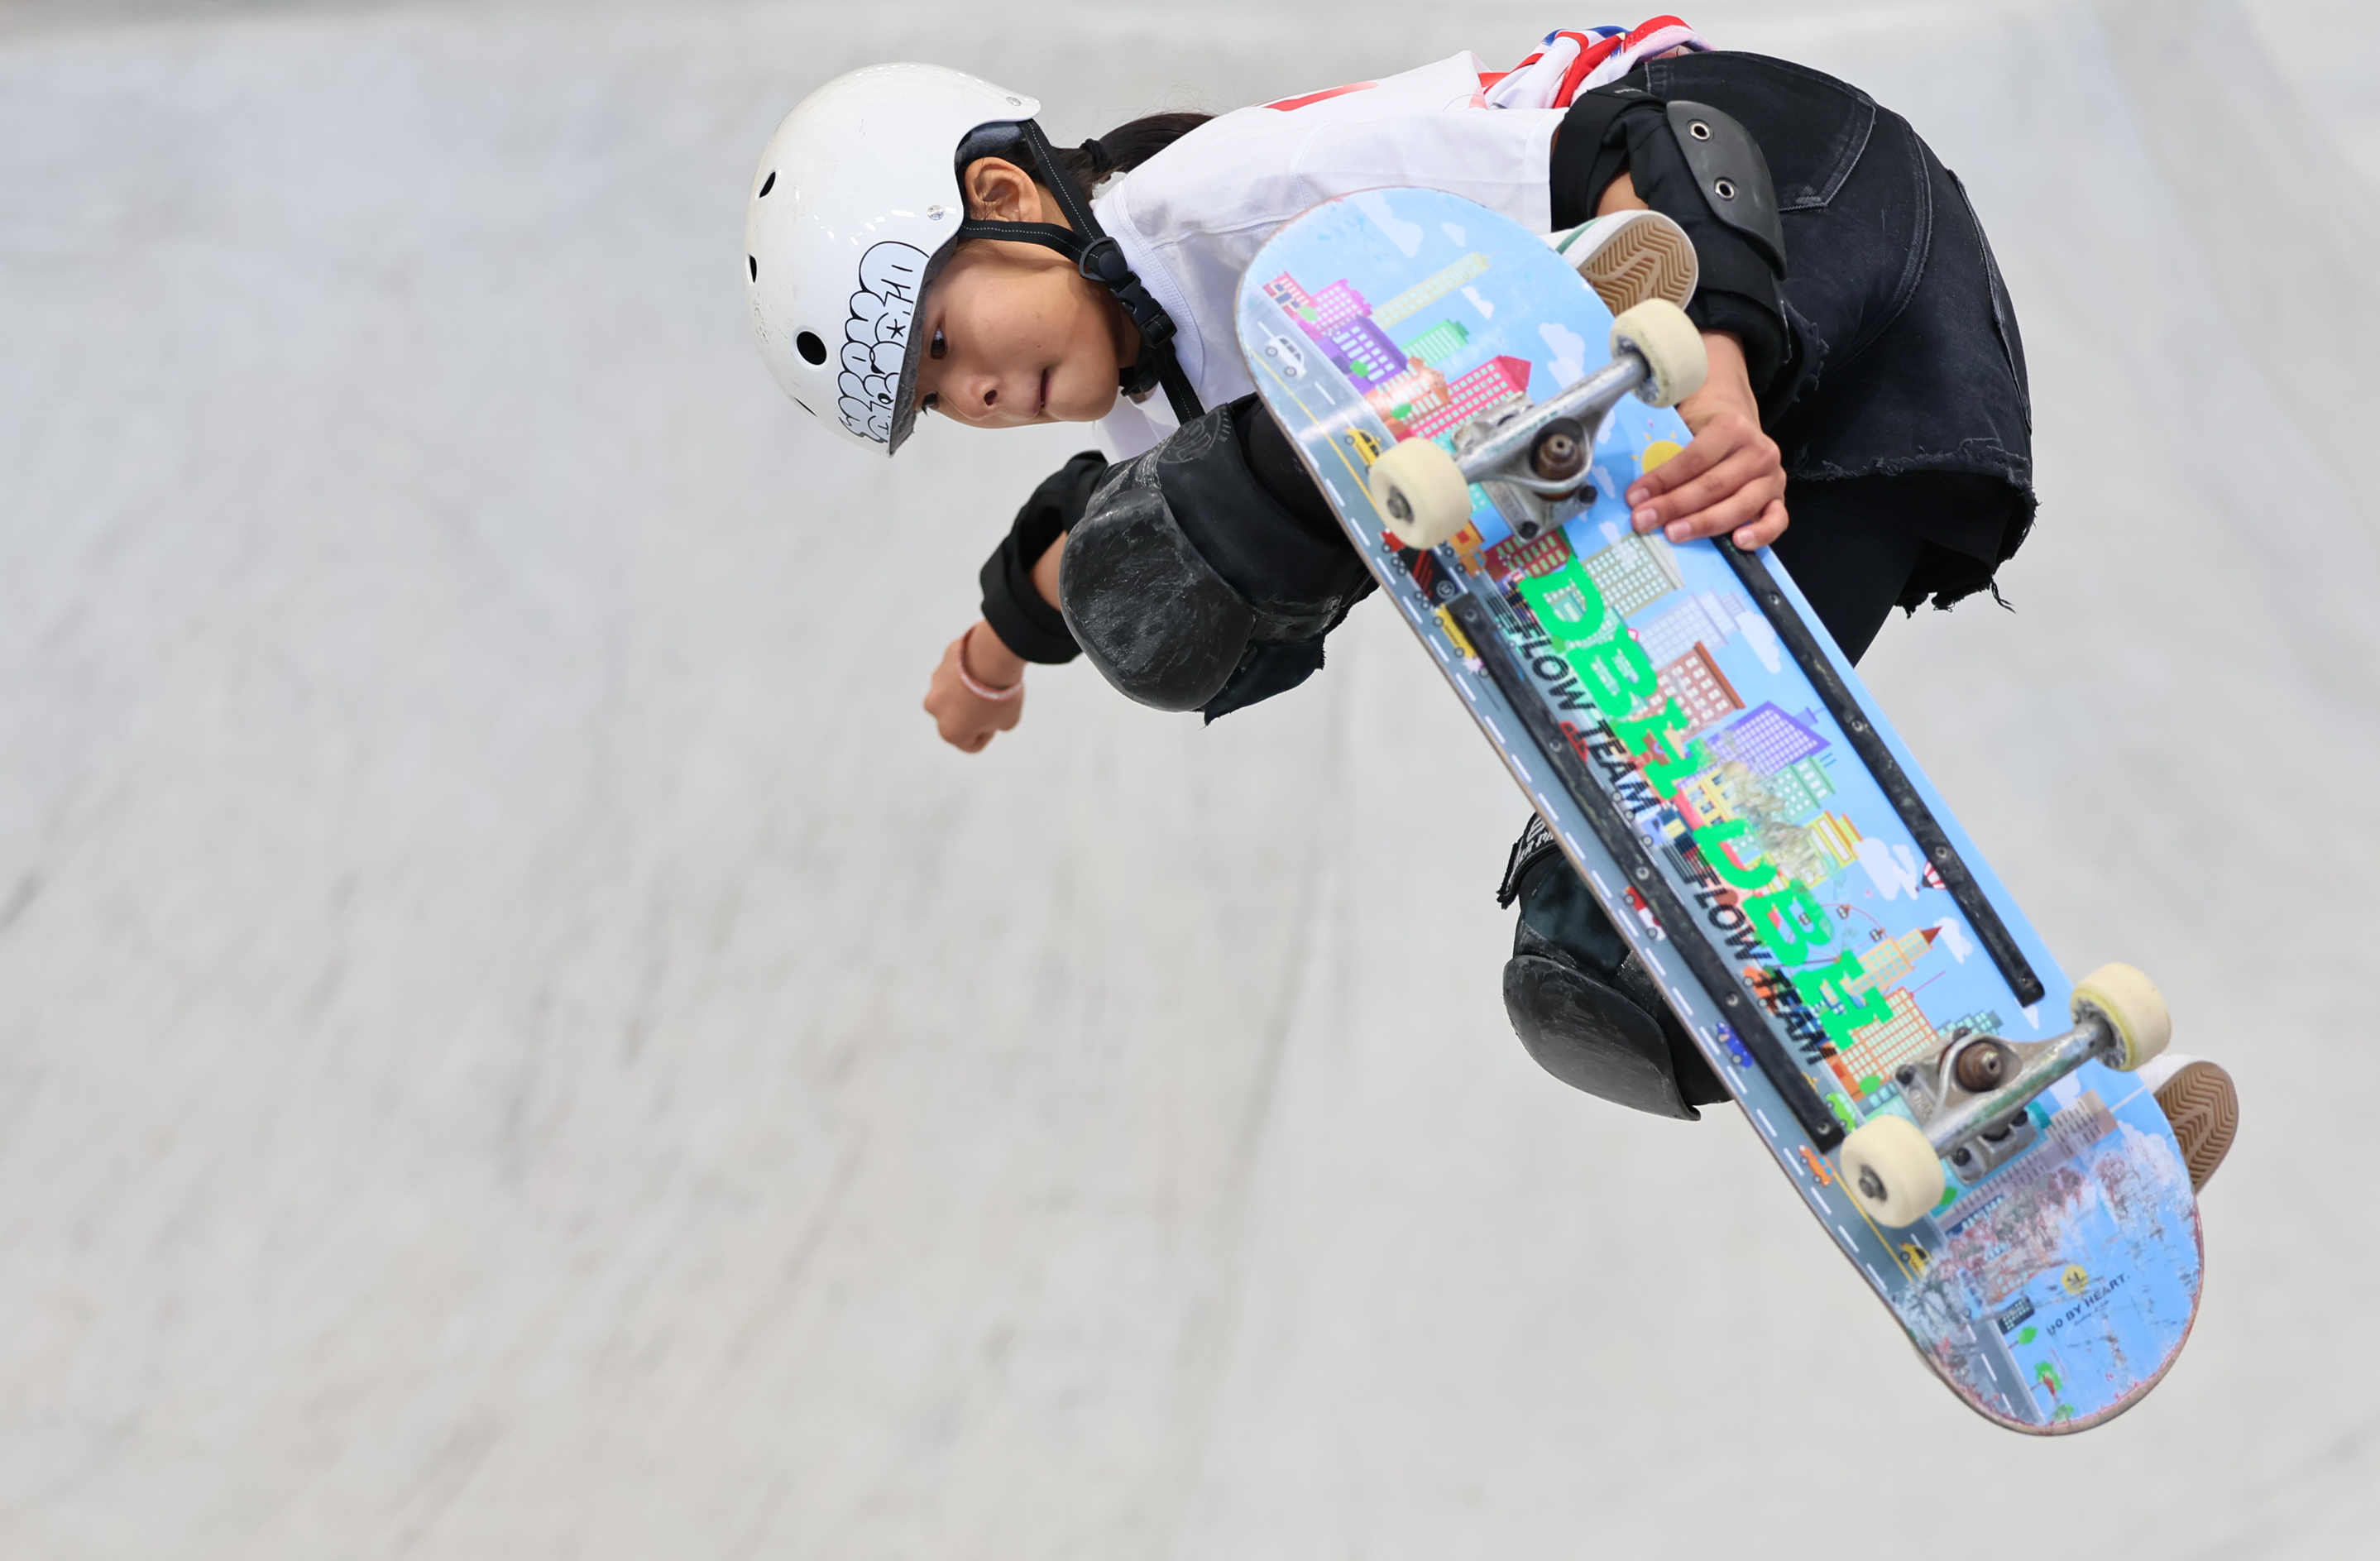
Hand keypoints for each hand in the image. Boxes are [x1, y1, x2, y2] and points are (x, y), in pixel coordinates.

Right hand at [923, 622, 1025, 752]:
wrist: (992, 658)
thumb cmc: (999, 693)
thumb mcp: (1008, 721)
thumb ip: (995, 726)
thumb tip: (991, 719)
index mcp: (950, 732)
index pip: (969, 744)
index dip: (986, 735)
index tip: (996, 724)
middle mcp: (936, 710)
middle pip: (956, 719)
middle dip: (972, 714)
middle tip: (993, 703)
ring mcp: (935, 685)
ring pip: (952, 695)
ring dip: (966, 693)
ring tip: (989, 684)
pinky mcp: (940, 664)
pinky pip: (954, 674)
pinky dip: (965, 674)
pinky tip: (983, 669)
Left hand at [1624, 331, 1788, 549]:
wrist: (1738, 420)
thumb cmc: (1704, 428)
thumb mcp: (1684, 424)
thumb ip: (1667, 446)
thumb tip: (1635, 484)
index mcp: (1733, 427)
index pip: (1694, 459)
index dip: (1663, 479)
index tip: (1634, 497)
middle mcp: (1758, 452)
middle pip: (1713, 485)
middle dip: (1674, 506)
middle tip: (1643, 521)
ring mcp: (1771, 477)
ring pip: (1739, 505)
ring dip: (1703, 523)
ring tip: (1673, 534)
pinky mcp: (1778, 498)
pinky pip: (1776, 520)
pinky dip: (1761, 534)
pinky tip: (1738, 542)